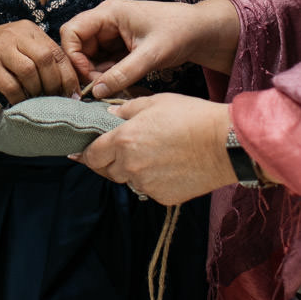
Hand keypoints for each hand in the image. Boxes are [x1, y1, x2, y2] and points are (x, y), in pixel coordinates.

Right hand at [0, 21, 78, 105]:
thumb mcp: (16, 47)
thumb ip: (38, 58)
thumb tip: (67, 84)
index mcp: (28, 29)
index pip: (57, 51)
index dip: (68, 75)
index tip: (74, 93)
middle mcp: (15, 34)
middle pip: (46, 59)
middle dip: (56, 84)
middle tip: (57, 101)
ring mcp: (0, 49)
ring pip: (31, 72)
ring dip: (38, 92)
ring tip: (38, 102)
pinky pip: (11, 86)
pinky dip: (19, 98)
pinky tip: (20, 104)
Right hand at [60, 0, 237, 97]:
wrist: (199, 32)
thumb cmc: (178, 33)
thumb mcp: (151, 55)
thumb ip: (123, 73)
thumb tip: (96, 92)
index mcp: (109, 13)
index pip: (72, 31)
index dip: (73, 55)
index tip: (87, 76)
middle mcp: (106, 21)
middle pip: (78, 45)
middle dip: (84, 68)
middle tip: (98, 88)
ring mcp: (112, 34)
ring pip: (89, 56)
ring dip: (95, 74)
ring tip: (110, 88)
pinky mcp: (120, 46)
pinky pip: (103, 62)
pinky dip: (106, 75)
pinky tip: (117, 86)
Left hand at [71, 92, 237, 204]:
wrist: (224, 144)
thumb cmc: (192, 117)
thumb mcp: (155, 102)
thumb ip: (127, 110)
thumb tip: (109, 115)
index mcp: (124, 140)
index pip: (92, 154)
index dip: (83, 153)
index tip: (76, 153)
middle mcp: (130, 166)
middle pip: (107, 170)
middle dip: (107, 161)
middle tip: (117, 150)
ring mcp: (146, 184)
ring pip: (128, 180)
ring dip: (131, 170)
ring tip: (152, 153)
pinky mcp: (163, 197)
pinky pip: (148, 188)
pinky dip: (152, 179)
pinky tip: (168, 165)